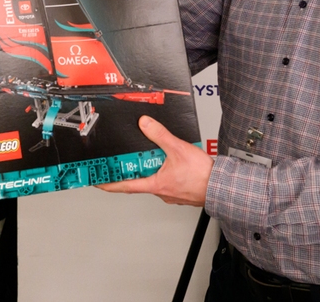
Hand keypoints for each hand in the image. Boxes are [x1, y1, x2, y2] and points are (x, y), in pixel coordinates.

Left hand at [98, 116, 212, 205]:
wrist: (222, 187)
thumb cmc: (202, 176)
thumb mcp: (177, 148)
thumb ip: (159, 135)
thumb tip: (145, 125)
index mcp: (156, 185)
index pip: (125, 186)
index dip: (109, 183)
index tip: (97, 181)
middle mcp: (161, 192)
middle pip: (139, 181)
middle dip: (133, 170)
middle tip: (127, 160)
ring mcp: (171, 193)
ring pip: (155, 180)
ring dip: (151, 169)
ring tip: (154, 156)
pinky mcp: (181, 192)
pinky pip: (167, 180)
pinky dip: (165, 171)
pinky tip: (172, 163)